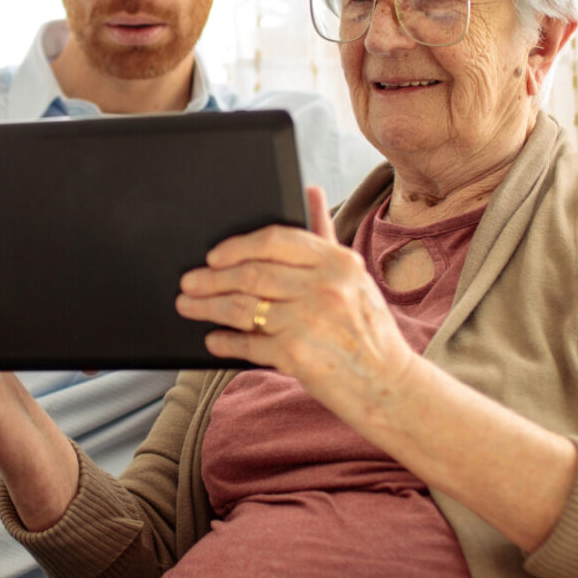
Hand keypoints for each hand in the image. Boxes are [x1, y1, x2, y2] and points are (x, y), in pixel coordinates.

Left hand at [175, 186, 415, 411]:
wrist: (389, 387)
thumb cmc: (367, 331)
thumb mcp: (354, 279)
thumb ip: (324, 237)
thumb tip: (309, 191)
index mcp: (338, 262)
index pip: (275, 241)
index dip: (237, 246)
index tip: (213, 255)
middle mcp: (325, 288)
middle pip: (252, 274)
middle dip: (212, 278)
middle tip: (188, 282)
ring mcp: (310, 322)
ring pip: (244, 307)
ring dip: (209, 306)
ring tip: (188, 305)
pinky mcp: (297, 356)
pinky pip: (249, 343)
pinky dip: (226, 341)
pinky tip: (213, 339)